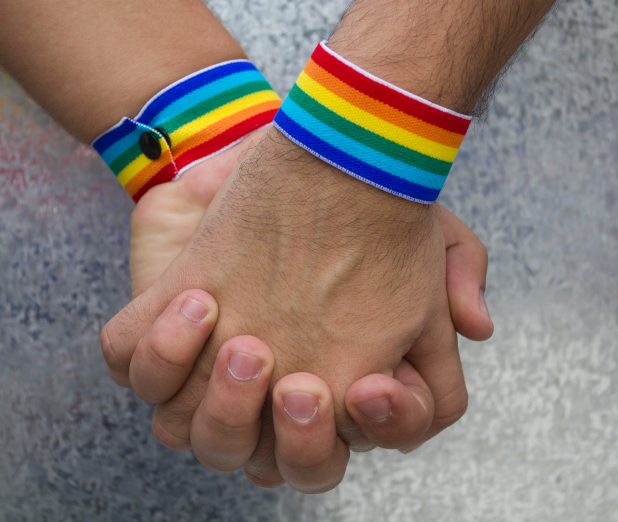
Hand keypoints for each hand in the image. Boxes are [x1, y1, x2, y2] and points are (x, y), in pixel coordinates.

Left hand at [102, 127, 491, 488]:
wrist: (284, 152)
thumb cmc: (355, 199)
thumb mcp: (423, 221)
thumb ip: (459, 271)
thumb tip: (475, 325)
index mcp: (345, 383)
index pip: (364, 441)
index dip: (376, 427)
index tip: (371, 386)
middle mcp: (276, 393)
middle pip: (284, 466)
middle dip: (293, 439)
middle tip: (298, 383)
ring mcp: (212, 372)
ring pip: (206, 440)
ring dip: (221, 408)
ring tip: (241, 343)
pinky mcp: (158, 330)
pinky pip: (142, 376)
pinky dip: (159, 358)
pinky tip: (193, 302)